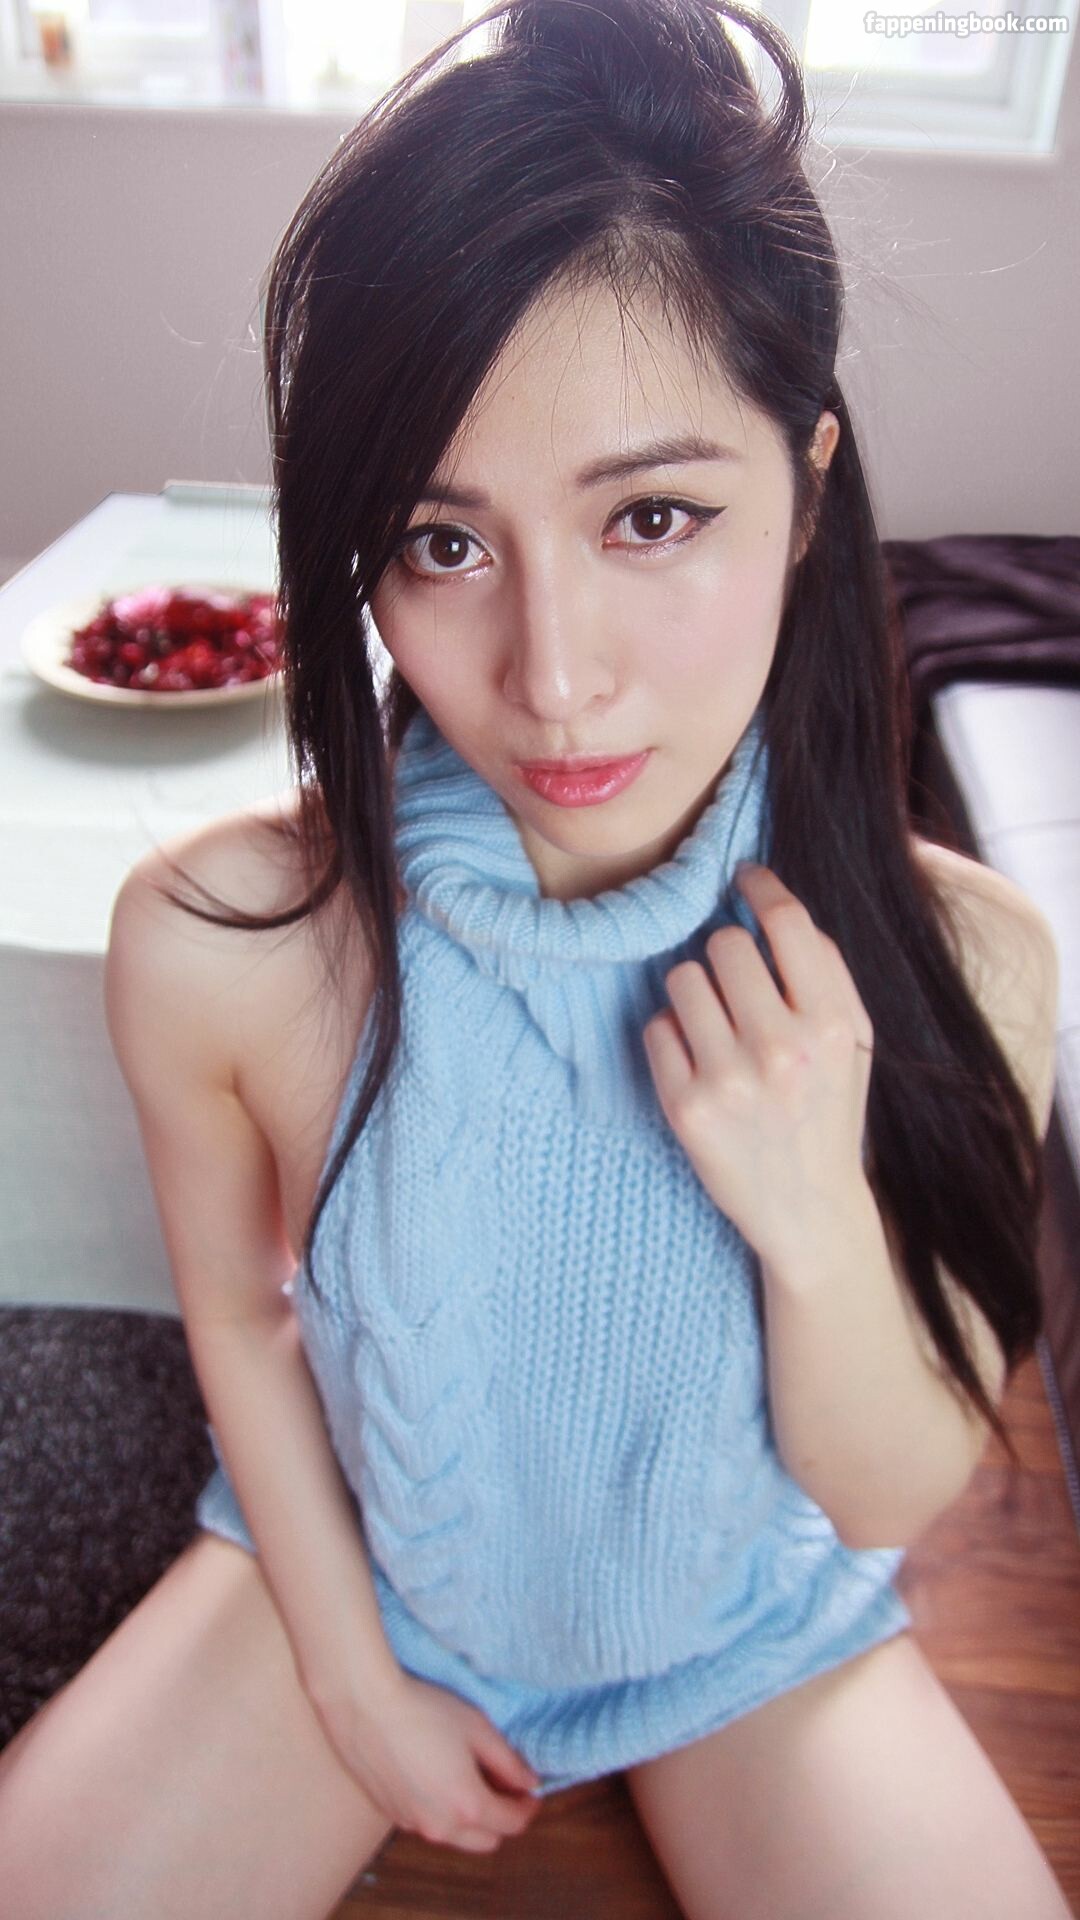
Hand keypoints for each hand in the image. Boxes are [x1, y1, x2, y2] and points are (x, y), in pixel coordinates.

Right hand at [309, 1667, 542, 1852]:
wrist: (365, 1707)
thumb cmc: (424, 1711)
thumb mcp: (477, 1728)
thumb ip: (509, 1761)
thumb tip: (529, 1783)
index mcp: (468, 1806)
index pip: (512, 1824)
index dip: (527, 1808)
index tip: (530, 1791)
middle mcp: (441, 1827)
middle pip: (486, 1841)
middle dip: (501, 1819)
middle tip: (503, 1786)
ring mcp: (414, 1825)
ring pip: (456, 1838)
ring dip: (470, 1820)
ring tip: (469, 1779)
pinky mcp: (392, 1816)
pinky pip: (429, 1825)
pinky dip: (442, 1813)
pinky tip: (437, 1778)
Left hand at [641, 863, 873, 1265]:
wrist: (809, 1210)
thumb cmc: (828, 1111)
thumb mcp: (854, 1043)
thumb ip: (826, 971)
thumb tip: (773, 900)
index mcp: (832, 1025)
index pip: (788, 923)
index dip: (761, 887)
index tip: (745, 878)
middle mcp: (782, 1049)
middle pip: (725, 944)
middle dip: (727, 956)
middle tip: (737, 986)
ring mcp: (730, 1079)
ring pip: (683, 978)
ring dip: (695, 993)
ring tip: (717, 1028)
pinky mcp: (686, 1107)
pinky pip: (656, 1027)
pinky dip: (672, 1036)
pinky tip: (699, 1062)